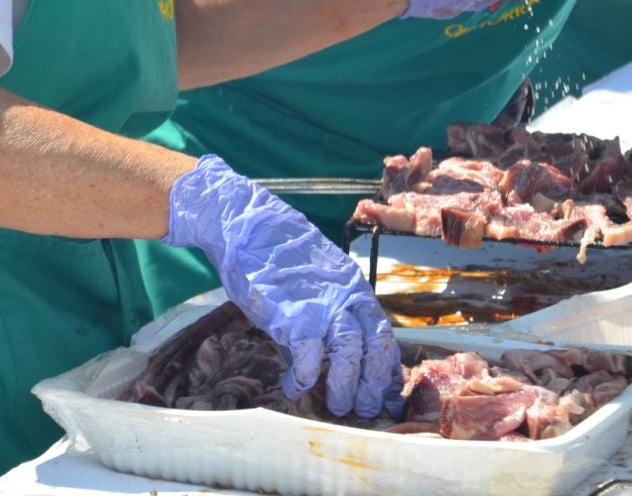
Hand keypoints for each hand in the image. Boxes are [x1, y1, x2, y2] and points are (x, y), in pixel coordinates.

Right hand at [163, 155, 400, 417]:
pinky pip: (307, 355)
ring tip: (336, 407)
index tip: (385, 392)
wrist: (245, 223)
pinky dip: (304, 377)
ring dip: (344, 386)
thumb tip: (313, 358)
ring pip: (350, 353)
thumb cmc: (274, 253)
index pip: (383, 332)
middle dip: (373, 384)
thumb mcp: (310, 282)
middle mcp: (345, 294)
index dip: (386, 367)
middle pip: (376, 345)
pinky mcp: (292, 312)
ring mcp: (320, 303)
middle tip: (363, 408)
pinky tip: (294, 386)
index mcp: (353, 287)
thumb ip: (319, 316)